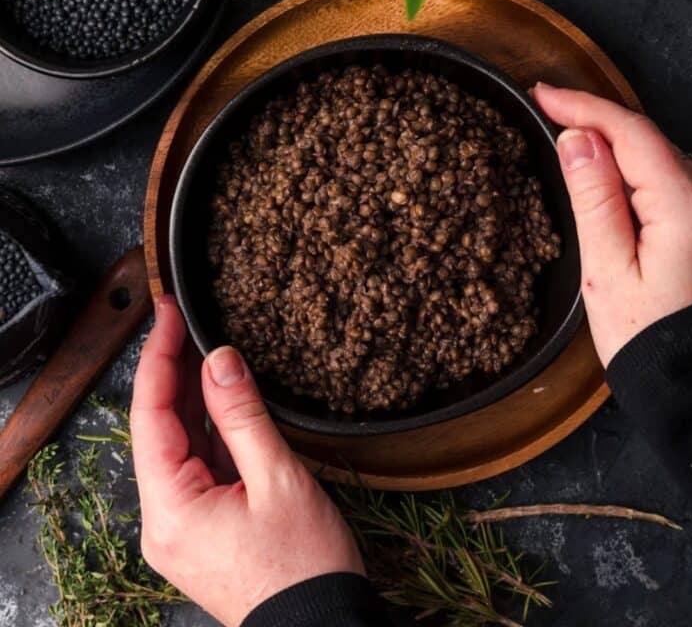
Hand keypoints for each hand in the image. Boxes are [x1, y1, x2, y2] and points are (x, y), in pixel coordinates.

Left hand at [130, 296, 363, 626]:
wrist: (318, 625)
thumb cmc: (303, 565)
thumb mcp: (277, 479)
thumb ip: (243, 414)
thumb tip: (220, 359)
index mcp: (172, 509)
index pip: (152, 415)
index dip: (158, 358)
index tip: (166, 315)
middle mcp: (164, 519)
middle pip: (160, 428)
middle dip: (173, 373)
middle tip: (185, 322)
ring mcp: (181, 525)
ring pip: (179, 445)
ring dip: (192, 398)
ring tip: (202, 349)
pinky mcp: (201, 526)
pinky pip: (197, 466)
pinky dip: (208, 429)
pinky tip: (220, 398)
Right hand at [532, 83, 691, 366]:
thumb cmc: (650, 342)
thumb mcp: (606, 272)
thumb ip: (595, 200)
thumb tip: (578, 139)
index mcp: (690, 209)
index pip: (632, 134)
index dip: (584, 108)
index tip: (544, 94)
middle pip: (650, 143)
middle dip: (598, 124)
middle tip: (549, 111)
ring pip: (663, 161)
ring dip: (618, 149)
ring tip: (572, 145)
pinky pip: (677, 185)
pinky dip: (641, 175)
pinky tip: (613, 182)